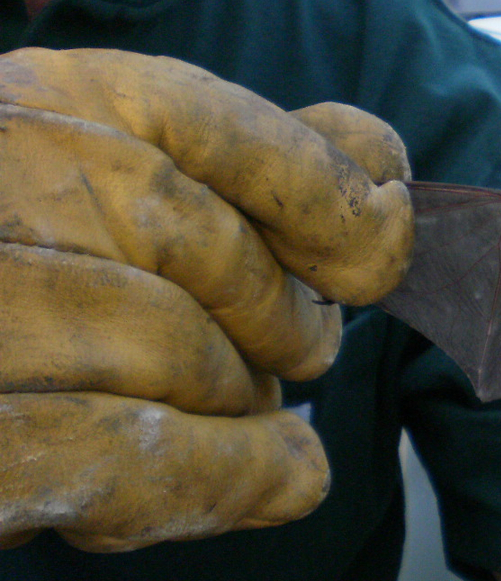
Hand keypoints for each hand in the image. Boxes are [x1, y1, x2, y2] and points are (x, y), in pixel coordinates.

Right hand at [0, 48, 413, 550]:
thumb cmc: (24, 288)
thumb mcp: (112, 194)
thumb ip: (244, 168)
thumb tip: (375, 154)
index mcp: (33, 105)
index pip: (209, 121)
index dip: (324, 189)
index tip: (385, 245)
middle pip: (207, 246)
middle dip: (285, 314)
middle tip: (302, 349)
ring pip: (177, 354)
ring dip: (244, 399)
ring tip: (242, 407)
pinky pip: (133, 461)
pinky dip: (235, 475)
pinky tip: (288, 476)